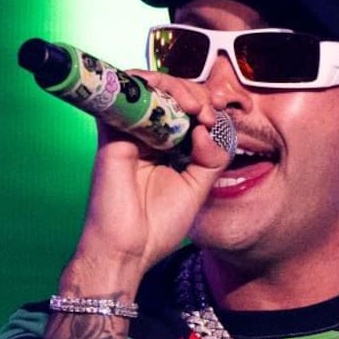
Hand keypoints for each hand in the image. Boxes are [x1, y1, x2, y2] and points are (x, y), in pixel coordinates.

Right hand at [58, 70, 229, 296]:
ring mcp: (130, 133)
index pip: (189, 113)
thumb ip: (213, 157)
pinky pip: (125, 97)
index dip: (209, 106)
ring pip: (152, 90)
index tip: (225, 115)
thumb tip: (208, 126)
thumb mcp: (199, 188)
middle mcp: (149, 136)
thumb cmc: (158, 225)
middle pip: (172, 96)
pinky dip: (150, 89)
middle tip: (212, 111)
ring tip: (198, 107)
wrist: (128, 250)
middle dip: (198, 95)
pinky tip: (176, 103)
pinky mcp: (113, 135)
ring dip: (179, 89)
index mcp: (169, 148)